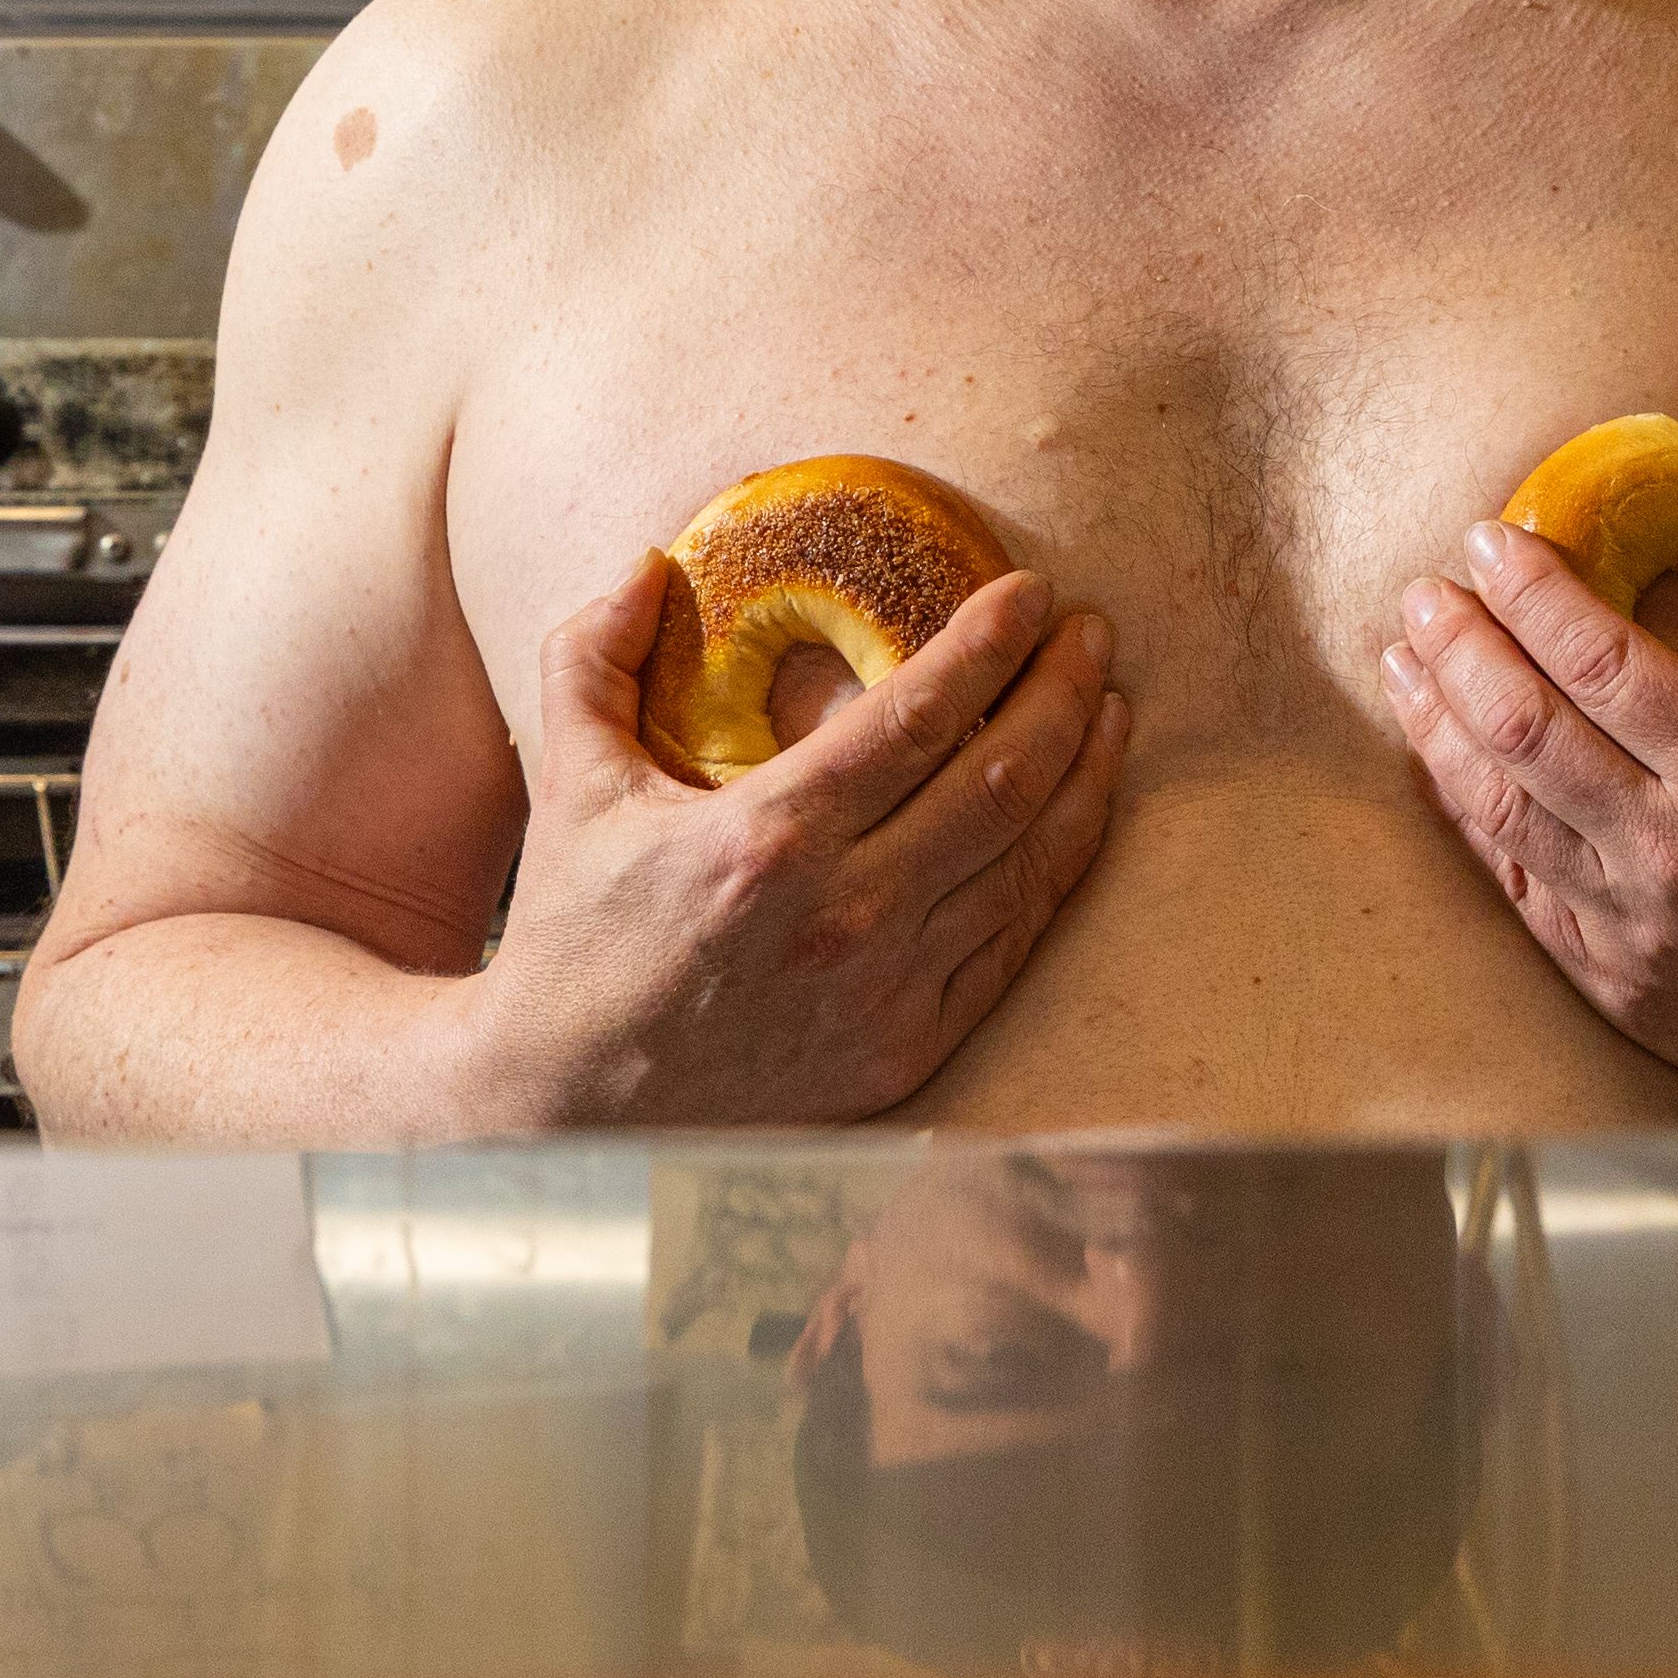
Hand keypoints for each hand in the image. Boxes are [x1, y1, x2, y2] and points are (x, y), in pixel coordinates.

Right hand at [472, 557, 1128, 1126]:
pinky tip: (1079, 813)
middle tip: (1093, 631)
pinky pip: (1014, 943)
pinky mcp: (910, 1050)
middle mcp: (847, 916)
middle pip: (1002, 781)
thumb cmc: (575, 940)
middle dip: (1064, 691)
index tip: (1031, 591)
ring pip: (1028, 863)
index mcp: (769, 838)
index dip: (989, 645)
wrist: (572, 1111)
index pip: (917, 716)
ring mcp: (888, 992)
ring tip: (1108, 706)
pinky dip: (1060, 867)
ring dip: (1085, 774)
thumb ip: (589, 661)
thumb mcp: (569, 789)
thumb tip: (644, 566)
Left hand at [1377, 464, 1677, 1113]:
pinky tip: (1443, 764)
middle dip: (1457, 644)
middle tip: (1423, 592)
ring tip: (1404, 662)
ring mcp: (1639, 928)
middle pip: (1523, 726)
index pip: (1600, 658)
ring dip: (1437, 726)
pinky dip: (1469, 818)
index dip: (1529, 590)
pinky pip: (1516, 889)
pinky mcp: (1618, 985)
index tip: (1490, 538)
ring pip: (1498, 811)